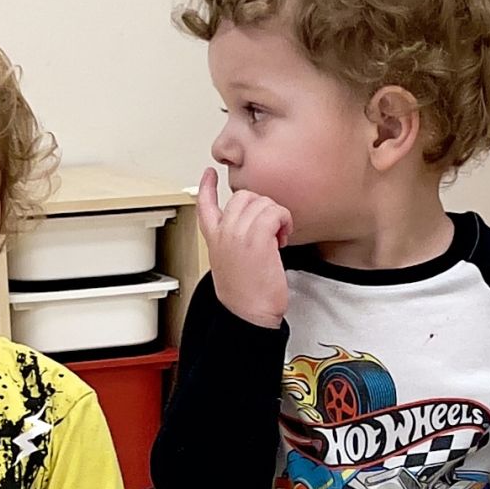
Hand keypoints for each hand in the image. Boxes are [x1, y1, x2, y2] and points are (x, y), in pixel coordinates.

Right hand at [197, 167, 292, 330]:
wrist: (249, 314)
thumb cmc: (246, 295)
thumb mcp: (230, 264)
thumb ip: (234, 241)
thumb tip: (253, 225)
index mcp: (214, 238)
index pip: (204, 205)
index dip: (207, 186)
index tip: (209, 174)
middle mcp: (224, 232)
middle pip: (243, 195)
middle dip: (262, 207)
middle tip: (269, 230)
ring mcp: (239, 233)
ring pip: (263, 201)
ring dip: (277, 217)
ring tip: (276, 239)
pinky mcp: (258, 237)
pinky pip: (276, 212)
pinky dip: (285, 223)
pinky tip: (282, 240)